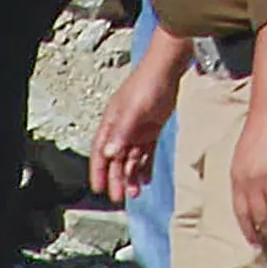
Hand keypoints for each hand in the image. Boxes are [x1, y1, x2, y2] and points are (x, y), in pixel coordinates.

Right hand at [89, 43, 179, 204]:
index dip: (98, 171)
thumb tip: (109, 154)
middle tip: (120, 198)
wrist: (167, 69)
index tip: (98, 189)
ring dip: (132, 175)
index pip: (101, 152)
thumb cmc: (147, 85)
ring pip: (131, 158)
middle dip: (117, 178)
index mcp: (111, 123)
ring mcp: (137, 128)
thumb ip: (122, 133)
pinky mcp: (152, 128)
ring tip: (135, 193)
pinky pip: (146, 152)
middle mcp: (122, 128)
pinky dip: (145, 166)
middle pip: (116, 159)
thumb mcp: (133, 111)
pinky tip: (146, 180)